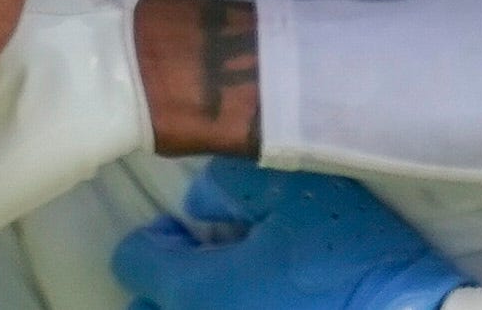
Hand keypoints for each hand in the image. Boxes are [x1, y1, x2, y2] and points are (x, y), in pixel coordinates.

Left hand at [113, 160, 466, 309]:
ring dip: (188, 302)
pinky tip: (266, 297)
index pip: (132, 261)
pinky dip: (226, 308)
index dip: (155, 235)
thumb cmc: (349, 254)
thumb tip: (199, 203)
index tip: (187, 227)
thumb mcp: (294, 191)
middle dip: (161, 283)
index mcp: (197, 290)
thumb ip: (229, 183)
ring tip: (233, 282)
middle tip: (204, 260)